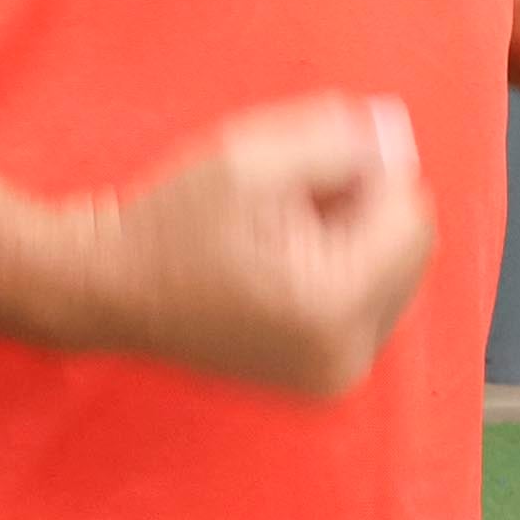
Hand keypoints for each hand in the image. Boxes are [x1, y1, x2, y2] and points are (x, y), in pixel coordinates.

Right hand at [78, 95, 434, 396]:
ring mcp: (336, 375)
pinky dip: (345, 269)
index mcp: (331, 306)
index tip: (311, 171)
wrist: (109, 290)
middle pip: (411, 250)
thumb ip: (335, 141)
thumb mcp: (251, 158)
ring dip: (357, 239)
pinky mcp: (325, 378)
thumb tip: (392, 142)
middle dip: (366, 211)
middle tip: (293, 200)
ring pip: (395, 275)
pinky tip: (285, 260)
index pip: (410, 220)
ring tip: (282, 233)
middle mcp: (344, 355)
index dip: (369, 177)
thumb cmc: (171, 223)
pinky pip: (371, 302)